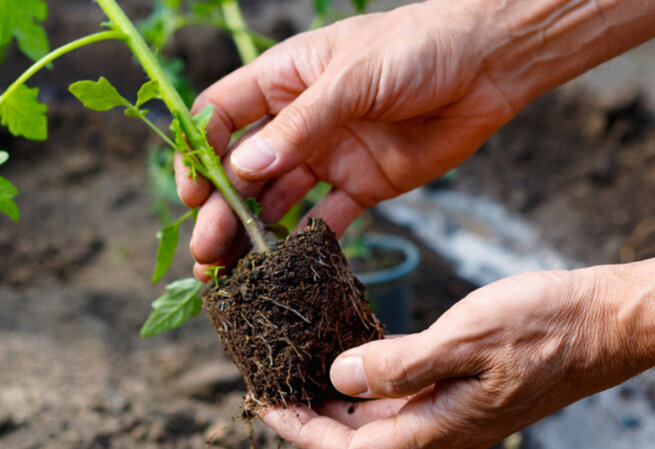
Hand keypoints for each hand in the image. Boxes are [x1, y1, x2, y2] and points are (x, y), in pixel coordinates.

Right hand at [177, 1, 519, 278]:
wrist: (491, 65)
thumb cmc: (420, 47)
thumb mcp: (354, 77)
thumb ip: (300, 124)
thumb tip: (243, 168)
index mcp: (285, 80)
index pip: (222, 116)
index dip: (200, 152)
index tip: (193, 191)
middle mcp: (299, 121)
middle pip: (243, 168)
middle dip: (221, 208)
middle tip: (206, 249)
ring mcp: (330, 154)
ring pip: (277, 199)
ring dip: (253, 231)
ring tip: (234, 269)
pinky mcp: (363, 184)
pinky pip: (328, 218)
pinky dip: (307, 241)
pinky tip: (288, 264)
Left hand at [260, 265, 654, 448]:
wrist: (602, 321)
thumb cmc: (545, 328)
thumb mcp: (466, 339)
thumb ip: (400, 365)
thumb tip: (338, 378)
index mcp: (438, 428)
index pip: (349, 447)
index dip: (301, 427)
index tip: (264, 403)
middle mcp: (440, 428)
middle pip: (356, 436)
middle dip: (311, 414)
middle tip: (274, 382)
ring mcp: (451, 411)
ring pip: (376, 417)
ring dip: (336, 398)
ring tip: (301, 370)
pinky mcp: (459, 389)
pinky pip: (401, 395)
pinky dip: (369, 381)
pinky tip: (352, 357)